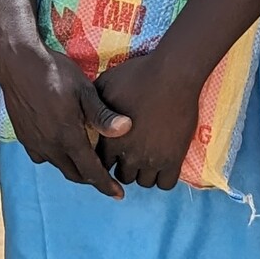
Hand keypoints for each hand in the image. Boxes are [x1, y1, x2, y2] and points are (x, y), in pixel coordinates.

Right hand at [0, 37, 131, 198]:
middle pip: (74, 174)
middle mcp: (50, 146)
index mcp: (68, 137)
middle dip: (91, 179)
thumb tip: (127, 128)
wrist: (18, 63)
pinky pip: (42, 157)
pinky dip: (56, 158)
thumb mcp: (84, 90)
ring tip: (87, 162)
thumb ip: (103, 114)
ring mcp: (34, 143)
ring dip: (74, 168)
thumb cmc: (55, 73)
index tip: (118, 195)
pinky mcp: (23, 137)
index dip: (106, 185)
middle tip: (106, 176)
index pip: (91, 171)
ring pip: (58, 166)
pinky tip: (61, 146)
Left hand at [94, 48, 202, 192]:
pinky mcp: (174, 159)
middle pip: (122, 177)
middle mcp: (129, 154)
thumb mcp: (106, 84)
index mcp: (110, 140)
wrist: (173, 74)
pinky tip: (164, 163)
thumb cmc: (138, 75)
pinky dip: (163, 178)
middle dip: (125, 167)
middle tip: (132, 154)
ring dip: (144, 173)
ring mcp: (153, 159)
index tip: (115, 151)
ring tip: (148, 158)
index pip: (101, 164)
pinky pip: (166, 184)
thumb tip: (85, 113)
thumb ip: (94, 105)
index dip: (107, 159)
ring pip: (144, 182)